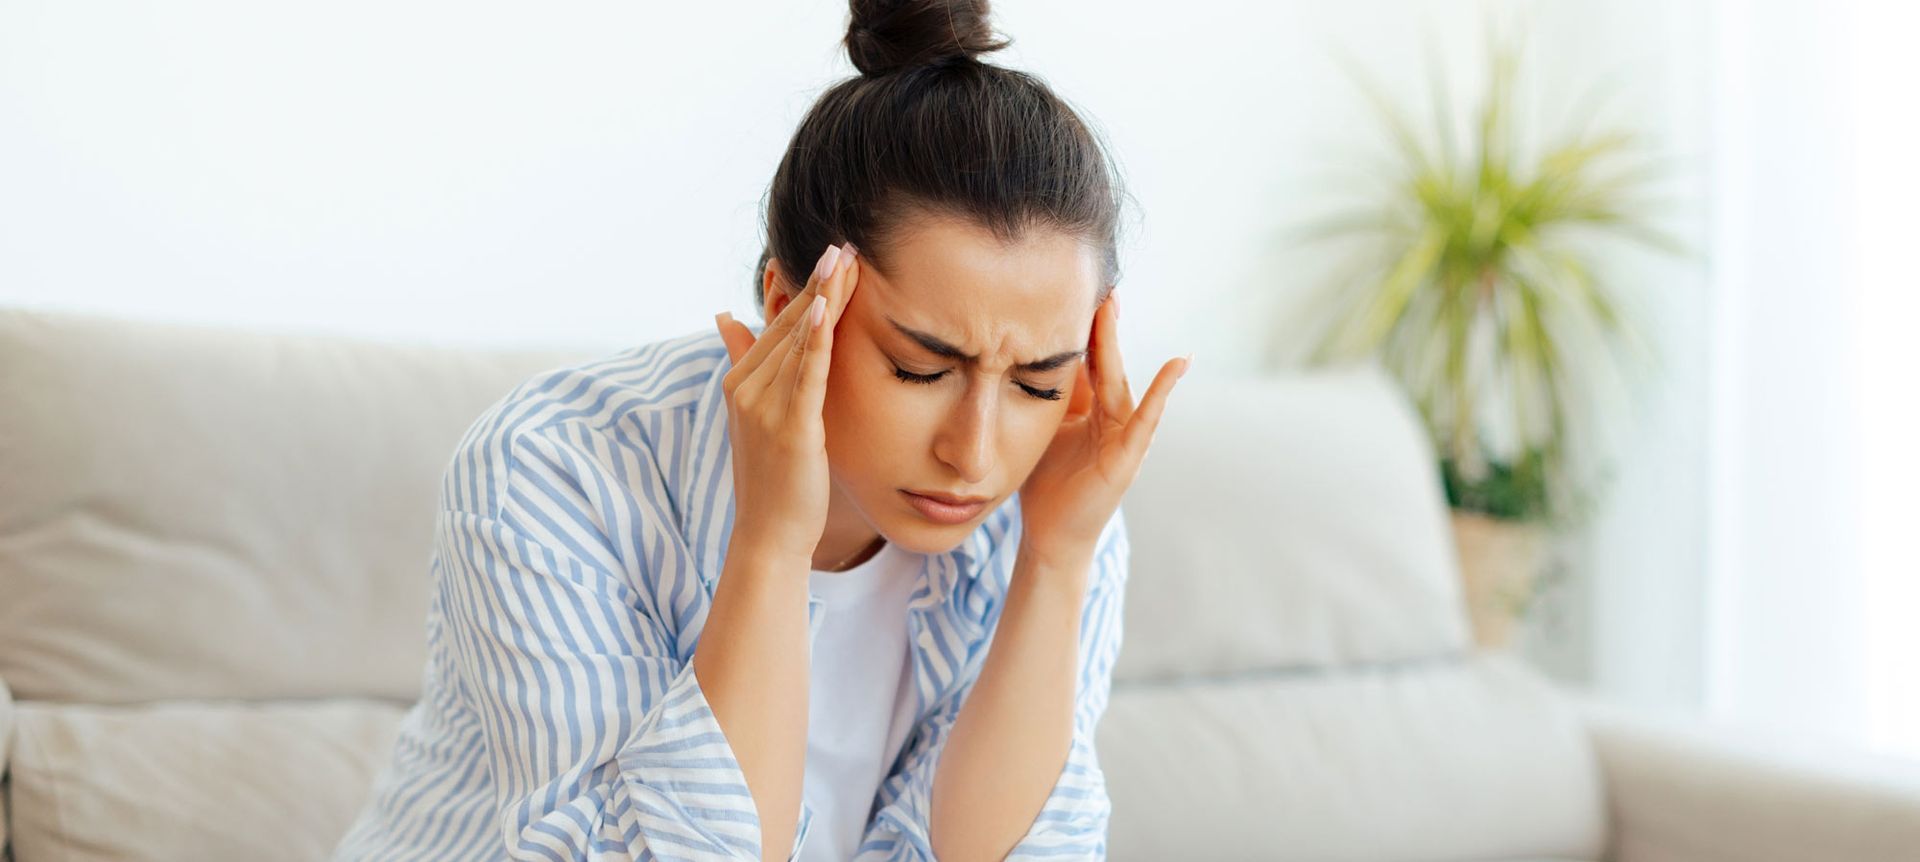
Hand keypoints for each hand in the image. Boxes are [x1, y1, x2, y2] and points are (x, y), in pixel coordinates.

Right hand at [712, 242, 860, 562]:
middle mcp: (746, 388)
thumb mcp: (756, 414)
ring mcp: (764, 407)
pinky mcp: (790, 427)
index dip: (806, 289)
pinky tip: (826, 307)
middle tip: (845, 242)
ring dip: (824, 298)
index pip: (778, 324)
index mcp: (740, 380)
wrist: (769, 534)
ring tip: (845, 260)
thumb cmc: (772, 478)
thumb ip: (744, 362)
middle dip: (818, 283)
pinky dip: (815, 338)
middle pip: (789, 324)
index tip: (832, 254)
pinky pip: (806, 374)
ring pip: (799, 341)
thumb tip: (724, 316)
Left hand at [1019, 289, 1189, 560]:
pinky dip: (1164, 390)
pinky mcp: (1129, 457)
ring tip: (1113, 303)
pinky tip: (1178, 363)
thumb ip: (1047, 394)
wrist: (1051, 535)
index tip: (1069, 285)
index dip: (1079, 325)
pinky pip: (1147, 418)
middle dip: (1098, 321)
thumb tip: (1029, 351)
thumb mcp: (1043, 427)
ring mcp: (1124, 435)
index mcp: (1089, 407)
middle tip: (1094, 278)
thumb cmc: (1047, 483)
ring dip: (1115, 341)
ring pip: (1118, 379)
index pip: (1085, 357)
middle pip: (1102, 360)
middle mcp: (1111, 416)